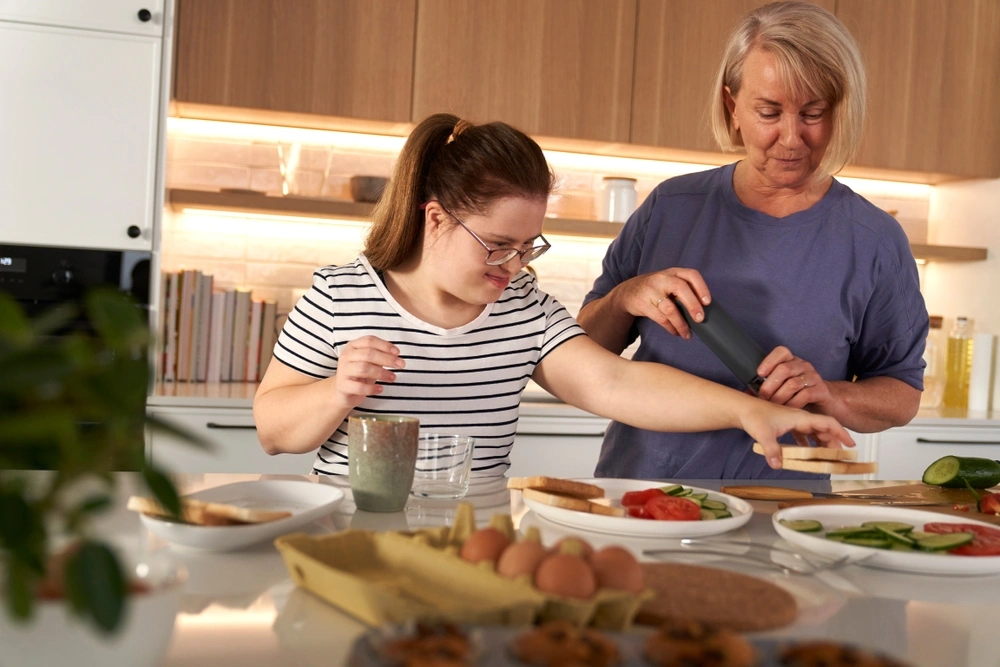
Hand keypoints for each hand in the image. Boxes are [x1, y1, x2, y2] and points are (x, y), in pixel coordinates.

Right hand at [332, 336, 403, 410]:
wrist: (343, 392)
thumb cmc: (359, 374)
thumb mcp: (369, 362)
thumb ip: (380, 356)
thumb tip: (396, 356)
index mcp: (353, 346)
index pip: (369, 340)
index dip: (385, 345)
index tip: (398, 353)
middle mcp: (346, 356)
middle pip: (368, 353)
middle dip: (387, 359)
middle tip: (401, 365)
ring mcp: (343, 371)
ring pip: (364, 368)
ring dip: (382, 373)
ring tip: (393, 378)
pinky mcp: (343, 386)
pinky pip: (359, 387)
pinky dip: (372, 388)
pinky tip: (381, 389)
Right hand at [615, 268, 711, 338]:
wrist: (628, 292)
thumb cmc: (656, 289)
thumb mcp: (669, 282)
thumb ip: (684, 290)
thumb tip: (704, 310)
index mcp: (673, 272)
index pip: (691, 275)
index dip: (701, 288)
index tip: (707, 302)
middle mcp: (662, 279)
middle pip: (680, 288)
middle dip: (692, 305)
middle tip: (700, 319)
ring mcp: (651, 290)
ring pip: (670, 308)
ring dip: (681, 324)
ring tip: (687, 334)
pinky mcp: (643, 304)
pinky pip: (660, 318)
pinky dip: (670, 327)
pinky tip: (675, 332)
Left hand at [739, 403, 854, 469]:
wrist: (741, 408)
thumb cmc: (753, 415)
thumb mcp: (763, 434)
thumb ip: (772, 450)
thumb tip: (777, 465)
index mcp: (800, 417)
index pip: (827, 423)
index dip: (840, 433)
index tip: (850, 444)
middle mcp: (799, 418)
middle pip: (823, 429)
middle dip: (834, 442)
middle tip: (840, 457)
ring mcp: (793, 421)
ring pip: (813, 432)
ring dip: (822, 443)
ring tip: (827, 457)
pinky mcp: (786, 425)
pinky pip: (802, 434)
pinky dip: (808, 443)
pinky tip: (807, 453)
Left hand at [755, 346, 833, 410]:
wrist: (826, 403)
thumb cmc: (799, 394)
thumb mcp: (782, 388)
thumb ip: (766, 388)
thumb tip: (745, 394)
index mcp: (792, 361)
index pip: (781, 352)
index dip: (769, 361)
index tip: (759, 373)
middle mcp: (803, 366)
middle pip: (785, 369)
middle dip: (770, 385)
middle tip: (763, 398)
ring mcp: (814, 377)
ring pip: (793, 383)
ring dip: (780, 397)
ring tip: (773, 406)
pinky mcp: (821, 390)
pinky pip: (805, 395)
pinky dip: (793, 403)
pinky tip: (787, 410)